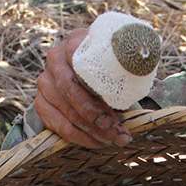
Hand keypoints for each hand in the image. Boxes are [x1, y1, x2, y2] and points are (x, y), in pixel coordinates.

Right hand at [35, 28, 131, 147]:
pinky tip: (97, 142)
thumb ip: (129, 64)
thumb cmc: (111, 70)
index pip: (77, 58)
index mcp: (75, 43)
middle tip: (116, 130)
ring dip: (92, 130)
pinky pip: (58, 125)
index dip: (94, 84)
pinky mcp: (42, 103)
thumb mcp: (121, 63)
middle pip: (70, 90)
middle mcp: (55, 60)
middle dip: (95, 115)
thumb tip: (143, 66)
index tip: (115, 103)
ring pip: (65, 110)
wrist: (94, 77)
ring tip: (114, 139)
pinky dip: (80, 137)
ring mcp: (46, 82)